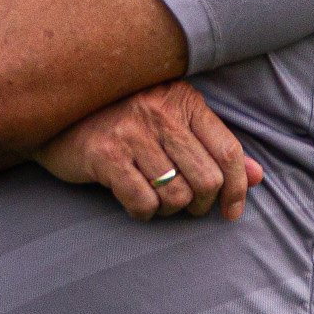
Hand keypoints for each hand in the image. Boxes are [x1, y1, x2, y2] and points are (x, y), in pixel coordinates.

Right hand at [34, 81, 261, 220]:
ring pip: (175, 195)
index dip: (237, 188)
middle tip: (186, 206)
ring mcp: (131, 132)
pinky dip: (144, 213)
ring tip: (156, 199)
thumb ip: (213, 147)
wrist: (57, 116)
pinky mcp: (105, 155)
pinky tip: (135, 203)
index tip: (231, 211)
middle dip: (200, 205)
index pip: (227, 150)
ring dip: (169, 209)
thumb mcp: (170, 124)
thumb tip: (256, 177)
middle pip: (205, 180)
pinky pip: (142, 203)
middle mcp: (159, 111)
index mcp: (182, 100)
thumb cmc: (121, 122)